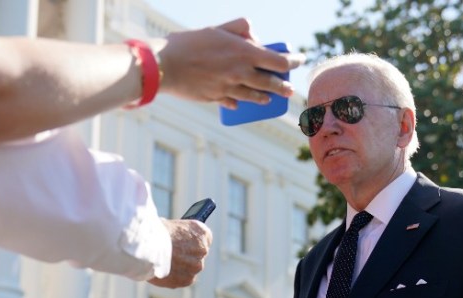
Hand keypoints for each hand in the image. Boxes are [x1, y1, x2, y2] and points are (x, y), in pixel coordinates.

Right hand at [149, 219, 211, 288]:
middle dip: (185, 256)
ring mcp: (196, 266)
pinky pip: (183, 279)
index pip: (203, 239)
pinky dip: (174, 277)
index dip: (191, 242)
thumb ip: (179, 235)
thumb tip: (174, 240)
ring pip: (190, 269)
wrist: (148, 248)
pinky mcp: (187, 280)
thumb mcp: (170, 225)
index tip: (183, 243)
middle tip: (171, 255)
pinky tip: (163, 271)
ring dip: (180, 268)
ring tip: (164, 264)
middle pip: (196, 255)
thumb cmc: (155, 232)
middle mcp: (202, 250)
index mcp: (201, 232)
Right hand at [159, 19, 305, 108]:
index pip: (278, 60)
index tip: (298, 61)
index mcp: (244, 53)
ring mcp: (228, 88)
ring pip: (254, 96)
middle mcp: (240, 73)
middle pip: (270, 83)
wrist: (164, 65)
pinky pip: (232, 101)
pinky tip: (241, 103)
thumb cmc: (189, 43)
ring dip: (264, 98)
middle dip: (283, 86)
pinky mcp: (216, 98)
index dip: (293, 62)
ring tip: (269, 99)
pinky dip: (238, 102)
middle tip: (289, 89)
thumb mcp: (217, 29)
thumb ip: (239, 28)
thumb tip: (255, 36)